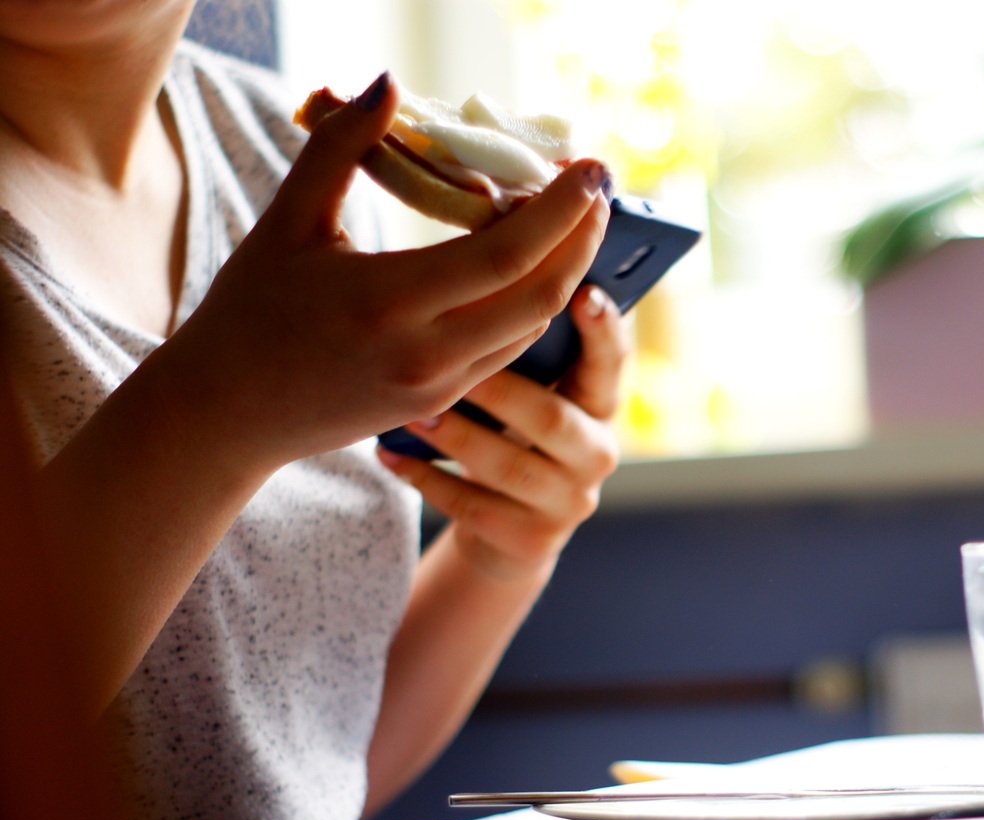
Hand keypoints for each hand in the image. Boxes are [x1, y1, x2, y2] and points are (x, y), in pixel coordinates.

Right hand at [146, 73, 610, 476]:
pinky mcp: (441, 401)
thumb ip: (337, 150)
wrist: (227, 414)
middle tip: (599, 188)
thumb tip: (386, 82)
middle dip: (583, 240)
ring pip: (531, 327)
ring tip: (577, 218)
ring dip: (565, 272)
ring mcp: (438, 385)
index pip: (504, 256)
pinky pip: (508, 349)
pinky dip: (533, 303)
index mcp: (386, 304)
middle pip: (538, 296)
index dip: (559, 212)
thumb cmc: (249, 313)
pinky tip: (538, 264)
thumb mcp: (286, 224)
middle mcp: (424, 353)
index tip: (590, 170)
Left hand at [376, 284, 628, 582]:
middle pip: (553, 419)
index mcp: (601, 406)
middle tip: (450, 362)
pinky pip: (472, 506)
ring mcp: (569, 503)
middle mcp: (598, 455)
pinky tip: (389, 455)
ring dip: (456, 436)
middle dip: (498, 391)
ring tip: (411, 412)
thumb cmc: (509, 435)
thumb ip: (526, 352)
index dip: (603, 332)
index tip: (583, 294)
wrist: (507, 532)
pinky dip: (426, 478)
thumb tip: (490, 274)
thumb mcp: (533, 395)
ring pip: (509, 466)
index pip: (613, 364)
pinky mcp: (531, 540)